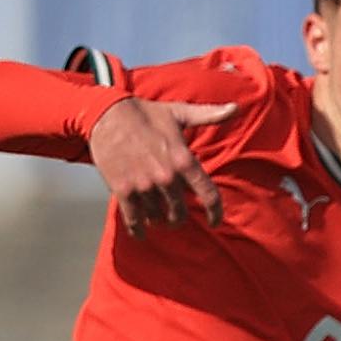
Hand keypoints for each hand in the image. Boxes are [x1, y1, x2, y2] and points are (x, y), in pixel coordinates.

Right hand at [87, 96, 236, 236]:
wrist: (104, 112)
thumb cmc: (146, 113)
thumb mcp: (180, 113)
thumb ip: (209, 115)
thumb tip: (236, 108)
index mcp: (184, 160)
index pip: (209, 196)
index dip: (215, 213)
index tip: (215, 222)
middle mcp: (166, 176)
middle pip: (181, 212)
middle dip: (179, 217)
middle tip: (176, 217)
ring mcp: (144, 184)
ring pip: (157, 216)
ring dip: (158, 219)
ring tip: (156, 216)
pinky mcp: (123, 189)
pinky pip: (134, 219)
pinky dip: (138, 229)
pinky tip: (140, 232)